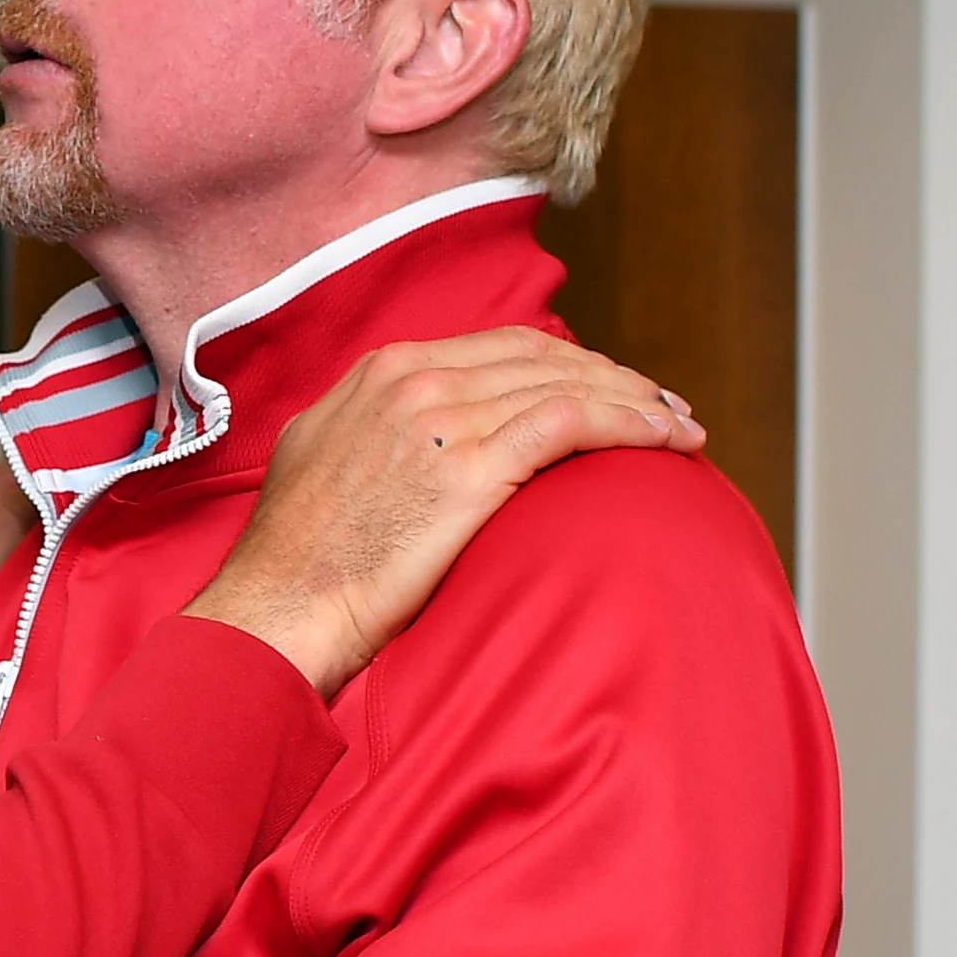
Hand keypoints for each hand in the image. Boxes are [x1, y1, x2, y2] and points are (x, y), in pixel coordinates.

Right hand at [196, 326, 702, 694]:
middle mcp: (414, 380)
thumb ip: (376, 433)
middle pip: (544, 357)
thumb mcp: (325, 462)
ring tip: (681, 427)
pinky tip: (668, 441)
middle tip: (663, 406)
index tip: (608, 390)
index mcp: (382, 373)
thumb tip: (419, 442)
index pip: (502, 347)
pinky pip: (573, 423)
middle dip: (614, 377)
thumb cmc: (300, 563)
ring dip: (637, 401)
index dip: (567, 364)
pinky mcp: (470, 468)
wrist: (276, 610)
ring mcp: (442, 418)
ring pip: (568, 384)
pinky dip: (631, 424)